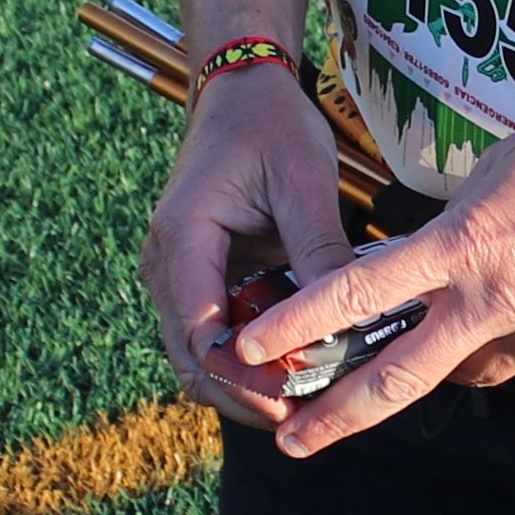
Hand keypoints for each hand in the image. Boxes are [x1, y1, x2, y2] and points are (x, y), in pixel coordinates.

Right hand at [142, 74, 350, 423]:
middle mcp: (168, 267)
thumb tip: (346, 318)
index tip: (286, 399)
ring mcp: (178, 279)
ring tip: (306, 404)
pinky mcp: (200, 283)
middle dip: (244, 395)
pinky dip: (250, 362)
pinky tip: (297, 369)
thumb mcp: (303, 180)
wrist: (242, 94)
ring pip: (200, 359)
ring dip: (246, 385)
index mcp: (183, 238)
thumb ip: (320, 248)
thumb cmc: (269, 127)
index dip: (240, 374)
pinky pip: (217, 339)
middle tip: (303, 420)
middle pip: (191, 360)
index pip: (198, 330)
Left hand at [227, 93, 514, 461]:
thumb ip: (451, 226)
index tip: (250, 348)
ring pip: (470, 369)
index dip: (299, 323)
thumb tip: (427, 263)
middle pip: (401, 377)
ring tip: (464, 317)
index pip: (362, 290)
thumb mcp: (497, 169)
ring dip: (448, 357)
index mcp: (467, 246)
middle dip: (338, 414)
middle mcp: (497, 301)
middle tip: (291, 439)